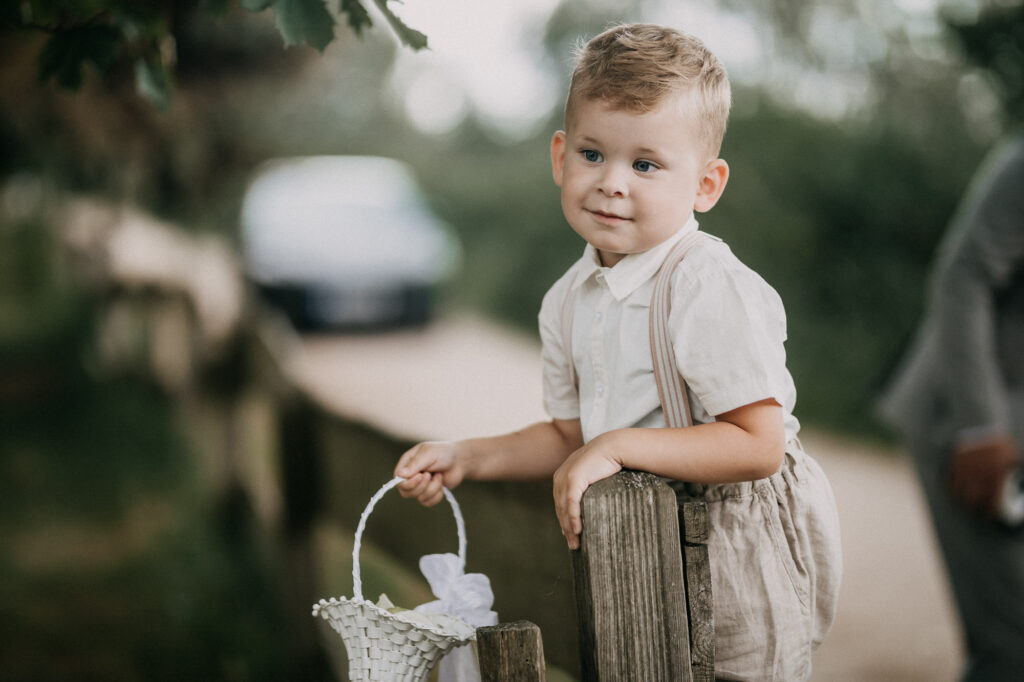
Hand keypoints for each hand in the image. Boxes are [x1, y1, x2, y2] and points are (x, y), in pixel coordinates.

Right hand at [395, 441, 469, 505]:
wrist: (460, 461)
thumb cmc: (444, 453)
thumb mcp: (429, 454)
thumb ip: (415, 464)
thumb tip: (399, 475)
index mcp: (407, 464)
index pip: (398, 481)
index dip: (408, 483)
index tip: (421, 476)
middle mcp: (411, 476)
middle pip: (406, 492)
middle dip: (422, 486)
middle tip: (431, 474)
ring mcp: (419, 486)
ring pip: (419, 498)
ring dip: (433, 488)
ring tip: (439, 476)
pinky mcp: (429, 494)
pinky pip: (428, 502)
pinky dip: (437, 495)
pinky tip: (442, 485)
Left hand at [552, 432, 623, 549]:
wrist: (613, 446)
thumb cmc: (607, 462)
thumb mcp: (592, 476)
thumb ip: (586, 488)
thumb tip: (590, 505)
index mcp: (562, 476)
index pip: (560, 503)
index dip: (564, 520)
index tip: (570, 535)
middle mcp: (560, 477)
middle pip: (560, 508)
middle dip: (566, 528)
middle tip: (573, 545)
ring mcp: (565, 477)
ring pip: (564, 508)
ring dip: (569, 528)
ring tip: (576, 543)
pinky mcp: (574, 478)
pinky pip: (572, 503)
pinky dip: (573, 518)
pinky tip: (578, 530)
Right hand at [948, 434, 1018, 518]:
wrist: (978, 420)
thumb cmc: (997, 438)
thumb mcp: (1011, 453)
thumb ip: (1011, 469)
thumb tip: (1015, 482)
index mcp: (996, 473)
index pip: (993, 500)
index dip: (990, 512)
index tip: (989, 517)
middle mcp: (979, 474)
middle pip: (973, 499)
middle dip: (974, 508)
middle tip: (976, 511)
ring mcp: (964, 468)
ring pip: (959, 491)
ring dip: (962, 500)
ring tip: (965, 503)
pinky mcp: (953, 462)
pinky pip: (950, 480)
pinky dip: (952, 488)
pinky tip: (955, 491)